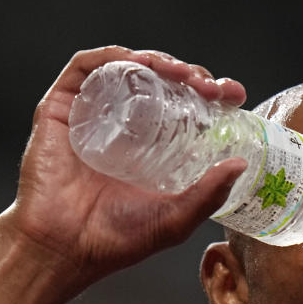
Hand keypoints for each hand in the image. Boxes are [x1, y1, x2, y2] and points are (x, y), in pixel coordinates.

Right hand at [6, 46, 247, 285]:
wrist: (63, 247)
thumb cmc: (114, 239)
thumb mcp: (175, 219)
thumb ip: (208, 195)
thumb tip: (241, 164)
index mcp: (153, 148)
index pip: (188, 107)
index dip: (213, 94)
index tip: (234, 95)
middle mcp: (124, 126)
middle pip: (163, 82)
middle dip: (193, 75)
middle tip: (212, 88)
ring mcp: (93, 113)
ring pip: (129, 67)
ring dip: (160, 60)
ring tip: (182, 74)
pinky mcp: (61, 107)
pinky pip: (86, 67)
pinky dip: (115, 56)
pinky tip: (139, 62)